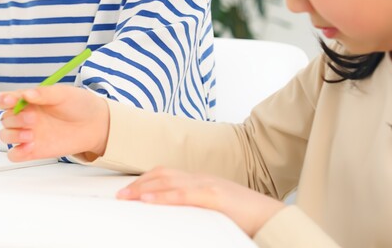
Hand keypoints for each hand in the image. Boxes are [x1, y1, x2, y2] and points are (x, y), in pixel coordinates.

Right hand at [0, 85, 109, 161]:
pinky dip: (16, 153)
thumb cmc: (78, 104)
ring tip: (31, 135)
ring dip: (13, 135)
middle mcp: (24, 117)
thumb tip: (27, 94)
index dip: (3, 100)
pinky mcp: (33, 151)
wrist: (94, 124)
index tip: (11, 101)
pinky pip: (14, 155)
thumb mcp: (63, 94)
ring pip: (5, 136)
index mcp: (27, 100)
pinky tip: (29, 147)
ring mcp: (27, 134)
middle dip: (15, 119)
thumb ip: (44, 94)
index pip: (4, 100)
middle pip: (5, 119)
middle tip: (33, 119)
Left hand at [116, 167, 283, 236]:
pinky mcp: (215, 196)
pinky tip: (147, 200)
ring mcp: (207, 185)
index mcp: (200, 180)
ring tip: (126, 196)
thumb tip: (174, 212)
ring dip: (143, 188)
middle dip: (137, 183)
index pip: (166, 174)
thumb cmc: (244, 216)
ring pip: (168, 181)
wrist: (272, 217)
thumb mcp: (214, 208)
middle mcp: (201, 178)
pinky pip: (183, 194)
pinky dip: (163, 196)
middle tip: (119, 194)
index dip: (144, 180)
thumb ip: (195, 206)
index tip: (127, 190)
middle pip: (161, 174)